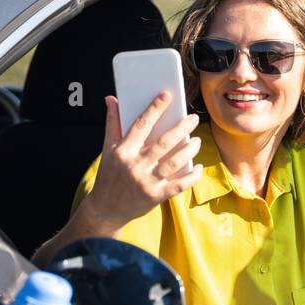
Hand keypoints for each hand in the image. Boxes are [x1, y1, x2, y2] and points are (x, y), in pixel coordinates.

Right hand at [79, 90, 202, 231]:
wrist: (106, 209)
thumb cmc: (109, 175)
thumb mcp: (107, 149)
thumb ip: (112, 123)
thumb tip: (111, 99)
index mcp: (123, 151)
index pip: (141, 125)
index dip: (155, 108)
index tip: (166, 95)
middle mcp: (135, 165)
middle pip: (164, 142)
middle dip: (182, 128)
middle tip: (193, 118)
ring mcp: (147, 182)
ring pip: (175, 161)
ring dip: (189, 149)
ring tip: (196, 140)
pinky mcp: (156, 196)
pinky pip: (180, 184)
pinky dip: (192, 175)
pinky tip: (198, 166)